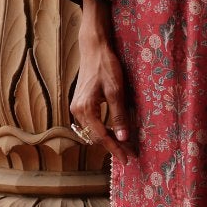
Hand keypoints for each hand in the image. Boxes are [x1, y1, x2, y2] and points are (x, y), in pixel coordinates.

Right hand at [71, 2, 135, 163]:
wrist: (94, 48)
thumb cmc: (106, 66)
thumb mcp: (116, 90)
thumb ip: (119, 115)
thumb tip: (123, 138)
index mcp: (85, 109)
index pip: (102, 136)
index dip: (115, 149)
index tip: (127, 158)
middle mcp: (77, 111)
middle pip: (95, 136)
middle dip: (112, 145)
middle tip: (129, 153)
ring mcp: (76, 107)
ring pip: (92, 131)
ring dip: (107, 138)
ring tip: (124, 145)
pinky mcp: (79, 103)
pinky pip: (91, 123)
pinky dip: (102, 129)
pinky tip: (114, 131)